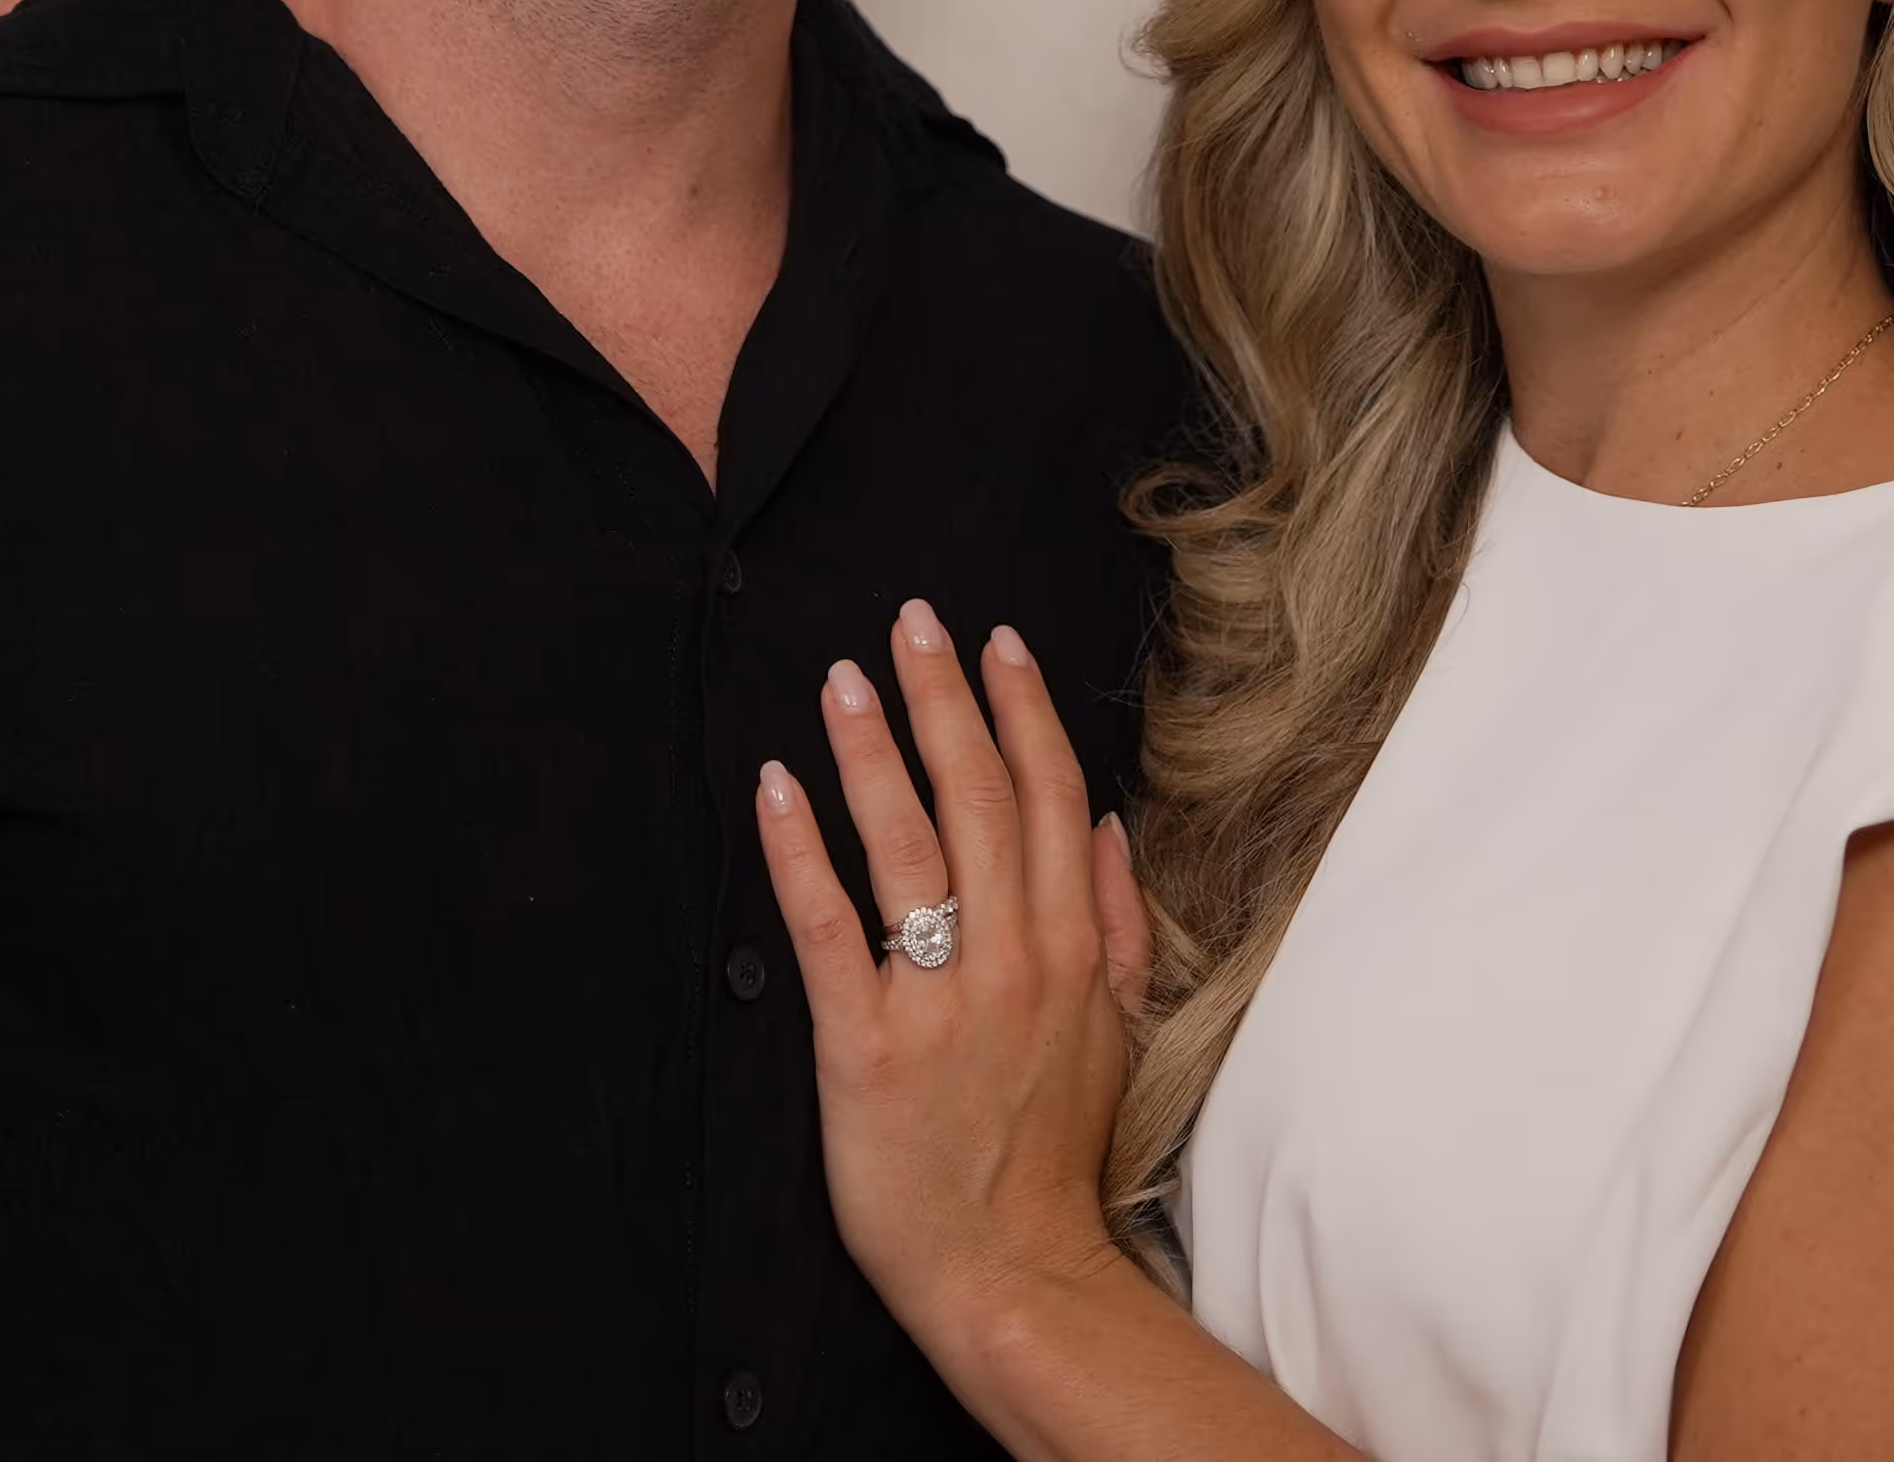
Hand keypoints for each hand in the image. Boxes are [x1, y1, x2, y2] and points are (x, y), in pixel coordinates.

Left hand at [757, 602, 1152, 1347]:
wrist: (1013, 1271)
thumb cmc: (1055, 1156)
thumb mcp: (1117, 1032)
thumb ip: (1113, 923)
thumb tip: (1104, 825)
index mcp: (1070, 949)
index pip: (1048, 798)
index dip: (1020, 711)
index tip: (995, 641)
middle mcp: (1011, 958)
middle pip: (977, 797)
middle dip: (943, 699)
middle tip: (911, 621)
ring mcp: (937, 1000)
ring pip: (905, 844)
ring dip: (871, 749)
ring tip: (842, 677)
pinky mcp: (862, 1045)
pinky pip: (827, 927)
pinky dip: (799, 850)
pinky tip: (776, 786)